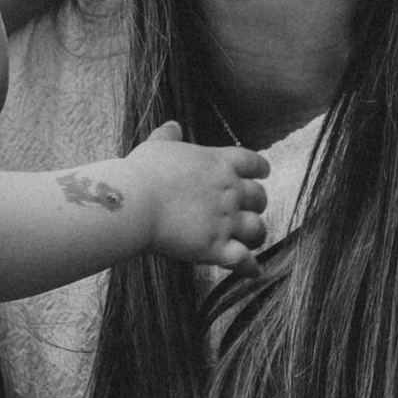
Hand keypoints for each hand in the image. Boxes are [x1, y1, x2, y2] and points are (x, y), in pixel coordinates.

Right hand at [125, 120, 268, 266]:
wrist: (135, 203)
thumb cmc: (142, 173)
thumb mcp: (156, 146)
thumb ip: (169, 136)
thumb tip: (173, 125)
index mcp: (219, 163)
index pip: (255, 163)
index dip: (261, 169)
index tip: (262, 175)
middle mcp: (230, 191)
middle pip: (260, 197)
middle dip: (257, 204)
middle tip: (248, 210)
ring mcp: (226, 221)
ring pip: (258, 228)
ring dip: (255, 235)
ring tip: (250, 240)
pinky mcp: (217, 248)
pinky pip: (245, 260)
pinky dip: (251, 267)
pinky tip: (253, 271)